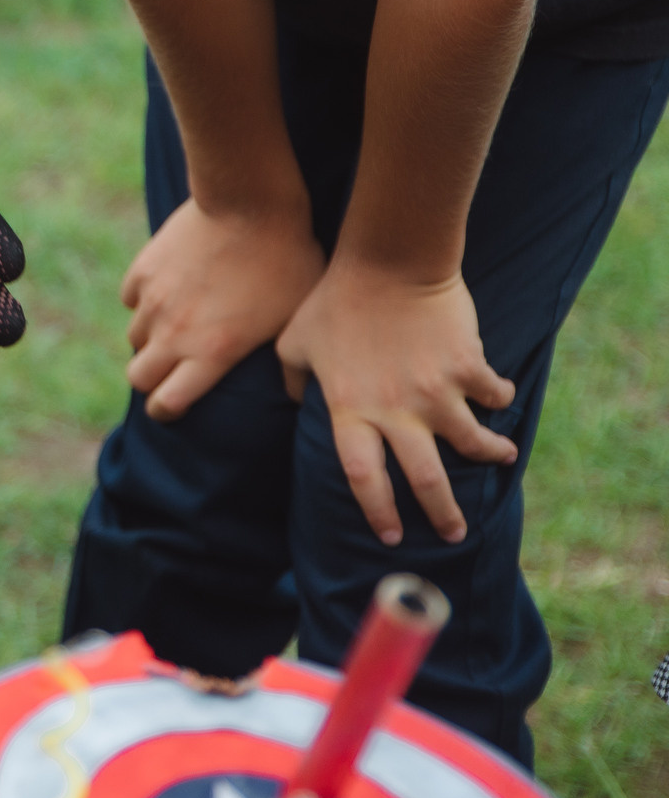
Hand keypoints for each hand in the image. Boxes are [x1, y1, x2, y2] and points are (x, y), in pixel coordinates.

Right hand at [118, 198, 324, 420]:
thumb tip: (296, 394)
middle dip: (151, 381)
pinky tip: (167, 292)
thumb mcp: (297, 321)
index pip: (167, 403)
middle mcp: (173, 333)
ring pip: (134, 337)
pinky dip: (144, 303)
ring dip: (150, 340)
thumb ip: (285, 363)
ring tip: (174, 329)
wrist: (251, 205)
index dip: (167, 411)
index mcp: (210, 354)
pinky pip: (132, 299)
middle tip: (170, 373)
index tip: (173, 407)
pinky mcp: (143, 270)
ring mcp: (153, 300)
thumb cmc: (287, 262)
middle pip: (138, 377)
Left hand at [277, 260, 516, 544]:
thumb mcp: (295, 341)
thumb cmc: (334, 298)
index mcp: (350, 410)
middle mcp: (396, 411)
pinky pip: (493, 395)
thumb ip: (295, 380)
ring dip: (490, 455)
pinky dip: (500, 399)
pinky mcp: (469, 368)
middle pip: (424, 480)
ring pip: (472, 443)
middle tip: (453, 534)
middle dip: (442, 514)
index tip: (390, 536)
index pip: (363, 478)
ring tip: (502, 458)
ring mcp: (437, 392)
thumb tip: (300, 403)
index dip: (378, 511)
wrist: (388, 260)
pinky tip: (501, 399)